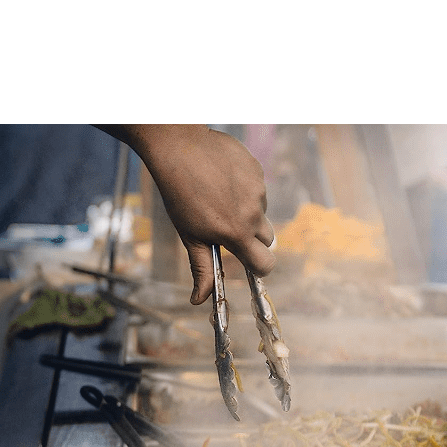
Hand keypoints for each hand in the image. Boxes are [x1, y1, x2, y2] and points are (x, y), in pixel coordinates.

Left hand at [100, 125, 275, 303]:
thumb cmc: (179, 194)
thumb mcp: (189, 235)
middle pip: (268, 239)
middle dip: (253, 239)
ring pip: (261, 211)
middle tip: (230, 228)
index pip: (266, 264)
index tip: (250, 263)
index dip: (260, 268)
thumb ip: (201, 268)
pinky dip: (245, 189)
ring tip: (220, 197)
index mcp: (236, 233)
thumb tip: (199, 300)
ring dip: (247, 211)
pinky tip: (224, 180)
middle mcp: (252, 213)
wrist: (178, 146)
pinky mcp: (258, 170)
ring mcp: (258, 190)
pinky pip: (258, 188)